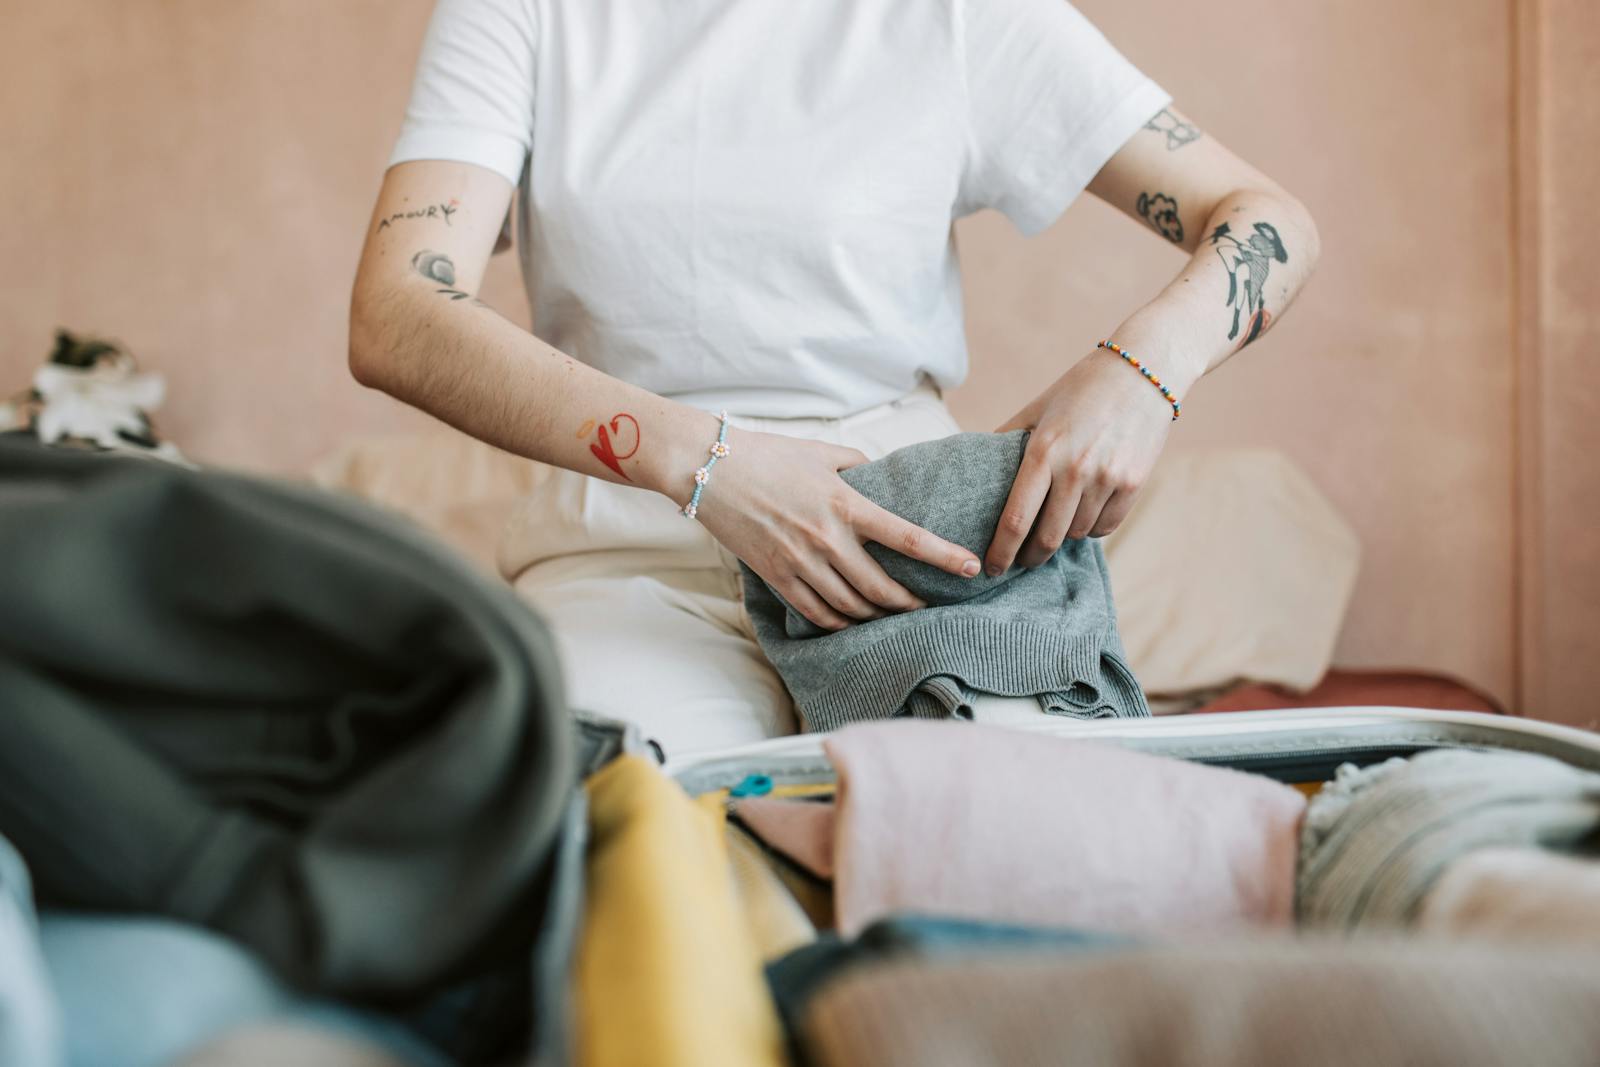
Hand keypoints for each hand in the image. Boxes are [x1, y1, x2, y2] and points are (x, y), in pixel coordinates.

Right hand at [696, 428, 981, 630]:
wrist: (709, 468)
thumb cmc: (767, 454)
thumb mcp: (821, 452)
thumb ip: (858, 465)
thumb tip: (883, 477)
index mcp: (845, 504)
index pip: (907, 537)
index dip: (944, 556)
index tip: (972, 568)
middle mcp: (827, 539)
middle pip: (882, 587)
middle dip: (911, 603)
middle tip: (928, 607)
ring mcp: (800, 562)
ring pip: (851, 606)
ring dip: (877, 616)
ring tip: (894, 617)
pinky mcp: (777, 576)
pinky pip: (817, 612)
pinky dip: (840, 623)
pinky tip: (853, 622)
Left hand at [984, 347, 1182, 574]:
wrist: (1144, 372)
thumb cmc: (1082, 389)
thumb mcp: (1037, 407)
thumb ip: (1008, 438)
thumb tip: (975, 466)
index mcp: (1043, 451)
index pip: (1015, 519)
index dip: (1001, 551)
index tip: (991, 567)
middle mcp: (1075, 469)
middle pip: (1047, 538)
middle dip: (1030, 557)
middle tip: (1021, 561)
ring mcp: (1107, 478)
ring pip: (1076, 533)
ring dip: (1062, 537)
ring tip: (1053, 528)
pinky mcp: (1133, 484)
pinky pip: (1106, 527)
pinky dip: (1091, 528)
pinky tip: (1083, 516)